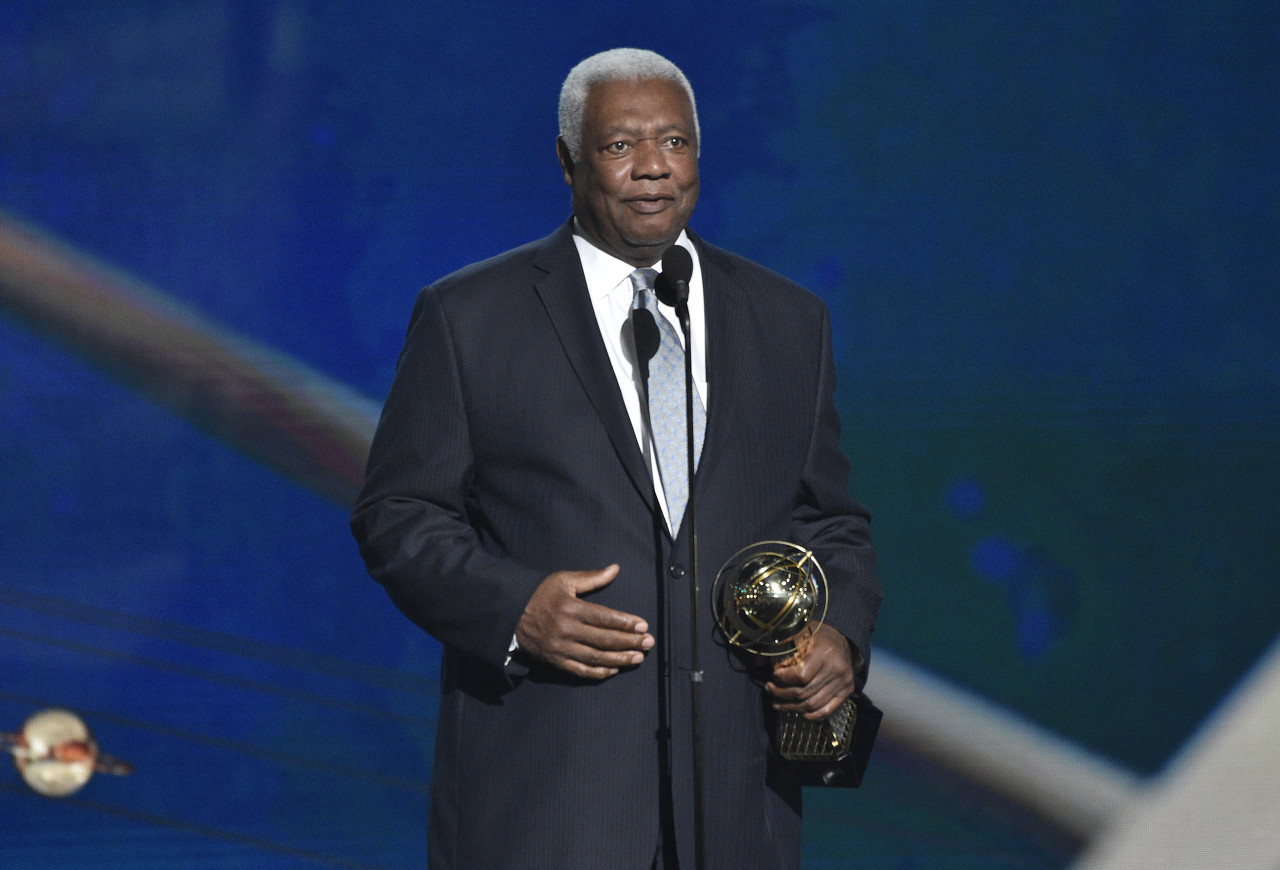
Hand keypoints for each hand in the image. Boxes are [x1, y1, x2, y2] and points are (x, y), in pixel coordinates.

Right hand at [515, 565, 653, 678]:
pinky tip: (613, 669)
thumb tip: (615, 569)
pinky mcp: (555, 661)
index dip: (625, 623)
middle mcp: (566, 630)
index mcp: (570, 608)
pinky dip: (597, 672)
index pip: (604, 618)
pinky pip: (579, 670)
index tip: (643, 625)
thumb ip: (591, 578)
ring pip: (595, 657)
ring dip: (619, 659)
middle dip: (629, 642)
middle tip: (649, 643)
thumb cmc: (540, 593)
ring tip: (638, 658)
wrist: (510, 614)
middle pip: (604, 639)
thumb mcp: (564, 580)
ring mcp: (560, 648)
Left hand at [766, 624, 855, 719]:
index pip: (801, 676)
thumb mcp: (800, 633)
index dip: (783, 680)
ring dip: (791, 707)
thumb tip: (756, 662)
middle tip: (770, 690)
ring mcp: (844, 682)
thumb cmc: (817, 635)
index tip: (773, 676)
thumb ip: (781, 646)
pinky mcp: (847, 691)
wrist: (843, 638)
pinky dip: (810, 715)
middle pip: (804, 693)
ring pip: (813, 705)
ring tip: (777, 703)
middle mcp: (836, 669)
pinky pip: (826, 710)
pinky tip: (797, 711)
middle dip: (782, 694)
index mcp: (824, 653)